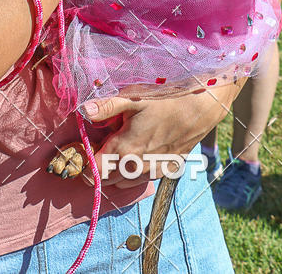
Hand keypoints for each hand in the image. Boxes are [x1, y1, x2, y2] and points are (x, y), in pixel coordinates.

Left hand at [78, 82, 243, 188]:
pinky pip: (140, 179)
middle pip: (105, 179)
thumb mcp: (132, 98)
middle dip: (97, 167)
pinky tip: (136, 152)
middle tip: (98, 145)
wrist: (199, 109)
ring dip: (114, 170)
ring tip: (116, 148)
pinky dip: (132, 171)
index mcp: (122, 150)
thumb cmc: (164, 100)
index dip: (83, 163)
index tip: (82, 149)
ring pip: (123, 182)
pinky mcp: (164, 170)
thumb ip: (106, 107)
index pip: (93, 172)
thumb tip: (83, 111)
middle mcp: (135, 167)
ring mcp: (151, 171)